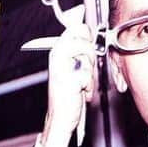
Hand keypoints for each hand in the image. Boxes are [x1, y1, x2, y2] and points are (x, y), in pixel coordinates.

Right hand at [29, 23, 98, 146]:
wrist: (60, 119)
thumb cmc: (68, 94)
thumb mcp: (73, 68)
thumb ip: (79, 51)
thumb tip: (91, 33)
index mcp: (57, 49)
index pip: (77, 27)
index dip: (87, 37)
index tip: (87, 50)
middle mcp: (57, 54)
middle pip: (84, 38)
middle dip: (90, 54)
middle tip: (84, 69)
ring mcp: (61, 66)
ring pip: (88, 56)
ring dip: (89, 74)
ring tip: (81, 84)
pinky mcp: (68, 79)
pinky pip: (88, 76)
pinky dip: (88, 87)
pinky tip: (80, 92)